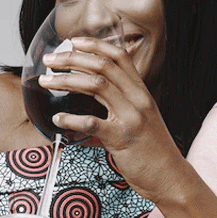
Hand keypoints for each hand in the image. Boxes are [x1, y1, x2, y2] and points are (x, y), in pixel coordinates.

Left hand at [38, 37, 186, 202]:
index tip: (74, 41)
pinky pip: (91, 122)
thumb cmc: (153, 149)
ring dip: (66, 80)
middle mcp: (138, 100)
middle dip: (72, 59)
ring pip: (95, 85)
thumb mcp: (143, 118)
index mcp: (142, 92)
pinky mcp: (121, 138)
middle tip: (51, 60)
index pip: (120, 57)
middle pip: (103, 66)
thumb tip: (94, 91)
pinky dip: (70, 118)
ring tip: (47, 81)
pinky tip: (57, 118)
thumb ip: (124, 102)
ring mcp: (131, 117)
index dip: (96, 45)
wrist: (170, 176)